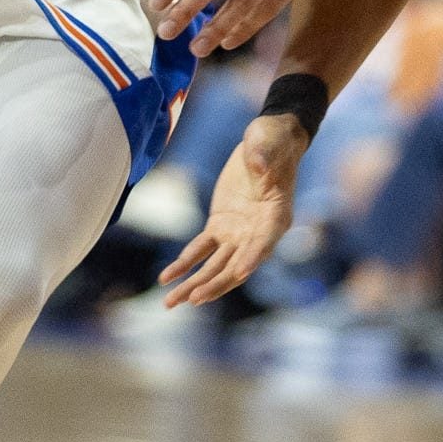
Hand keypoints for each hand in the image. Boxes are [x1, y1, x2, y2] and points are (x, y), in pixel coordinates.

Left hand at [157, 115, 304, 306]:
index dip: (253, 257)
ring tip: (170, 303)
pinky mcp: (220, 226)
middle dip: (215, 284)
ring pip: (215, 266)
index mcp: (276, 215)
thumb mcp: (269, 142)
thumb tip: (257, 163)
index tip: (240, 272)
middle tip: (194, 299)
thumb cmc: (273, 139)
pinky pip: (200, 250)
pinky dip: (184, 264)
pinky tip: (166, 279)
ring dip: (194, 285)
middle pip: (236, 265)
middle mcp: (258, 232)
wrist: (267, 138)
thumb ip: (263, 156)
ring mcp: (238, 232)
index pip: (265, 242)